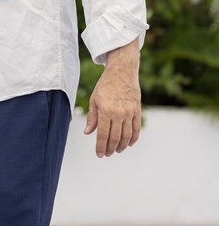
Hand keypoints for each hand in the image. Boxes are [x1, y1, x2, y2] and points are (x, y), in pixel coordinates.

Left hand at [84, 38, 140, 157]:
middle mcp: (118, 113)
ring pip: (126, 136)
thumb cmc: (106, 85)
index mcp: (105, 111)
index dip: (100, 147)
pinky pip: (136, 129)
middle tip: (107, 154)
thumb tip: (88, 132)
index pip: (102, 135)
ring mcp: (129, 112)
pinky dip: (133, 138)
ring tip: (117, 150)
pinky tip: (129, 143)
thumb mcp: (94, 99)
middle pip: (115, 138)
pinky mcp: (137, 111)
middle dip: (110, 149)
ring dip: (122, 146)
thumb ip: (92, 117)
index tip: (99, 154)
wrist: (122, 71)